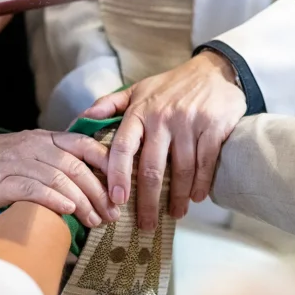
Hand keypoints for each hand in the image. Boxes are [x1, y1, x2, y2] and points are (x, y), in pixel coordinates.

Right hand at [0, 130, 119, 227]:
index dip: (108, 165)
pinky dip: (53, 199)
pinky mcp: (1, 179)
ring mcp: (17, 161)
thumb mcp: (30, 154)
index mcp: (46, 138)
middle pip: (77, 166)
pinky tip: (67, 210)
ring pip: (59, 178)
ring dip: (82, 201)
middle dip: (99, 192)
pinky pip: (33, 187)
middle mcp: (35, 146)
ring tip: (95, 221)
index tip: (122, 189)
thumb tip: (92, 189)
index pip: (86, 144)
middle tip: (112, 214)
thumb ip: (57, 164)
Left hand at [81, 51, 245, 227]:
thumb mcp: (138, 89)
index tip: (116, 200)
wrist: (214, 70)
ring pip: (181, 170)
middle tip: (146, 224)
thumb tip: (80, 120)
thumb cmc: (170, 85)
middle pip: (152, 168)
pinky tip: (196, 198)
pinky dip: (201, 184)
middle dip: (148, 201)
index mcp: (139, 112)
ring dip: (178, 197)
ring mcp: (189, 123)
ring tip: (175, 214)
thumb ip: (109, 105)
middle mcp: (162, 118)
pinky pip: (205, 162)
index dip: (117, 176)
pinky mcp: (214, 127)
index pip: (122, 148)